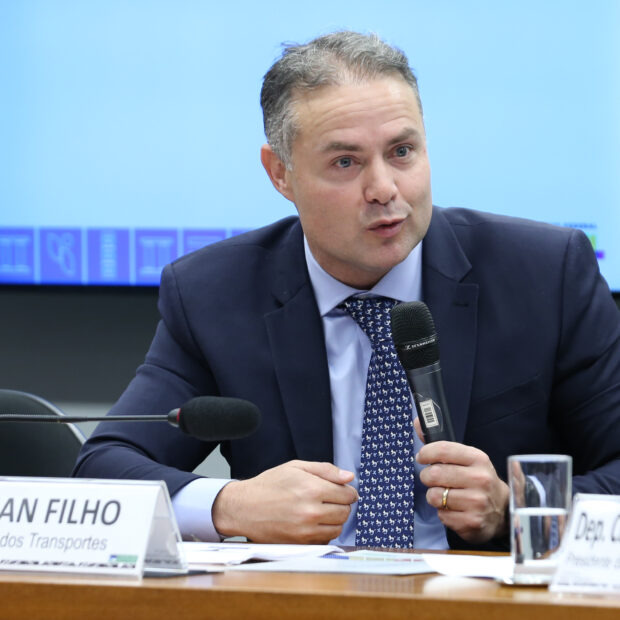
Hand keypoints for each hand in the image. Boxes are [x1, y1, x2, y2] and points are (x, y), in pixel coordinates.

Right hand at [212, 460, 357, 543]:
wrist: (244, 507)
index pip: (348, 495)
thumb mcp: (296, 467)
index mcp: (312, 489)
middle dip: (342, 504)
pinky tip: (312, 522)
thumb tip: (349, 477)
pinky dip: (323, 532)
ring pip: (338, 528)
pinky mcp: (300, 544)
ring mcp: (306, 531)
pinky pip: (325, 540)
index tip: (342, 490)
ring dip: (334, 520)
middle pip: (345, 512)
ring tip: (320, 510)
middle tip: (329, 499)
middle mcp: (311, 512)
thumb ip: (325, 470)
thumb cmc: (269, 485)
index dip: (347, 491)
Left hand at [416, 428, 508, 543]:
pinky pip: (441, 515)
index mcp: (477, 458)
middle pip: (434, 474)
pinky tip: (455, 510)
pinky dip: (443, 513)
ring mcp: (477, 502)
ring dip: (434, 497)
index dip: (426, 453)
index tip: (422, 458)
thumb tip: (417, 422)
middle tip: (433, 480)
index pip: (442, 449)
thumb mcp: (465, 458)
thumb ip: (439, 443)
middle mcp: (480, 479)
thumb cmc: (476, 479)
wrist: (501, 508)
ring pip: (434, 496)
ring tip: (445, 495)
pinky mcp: (472, 522)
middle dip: (427, 477)